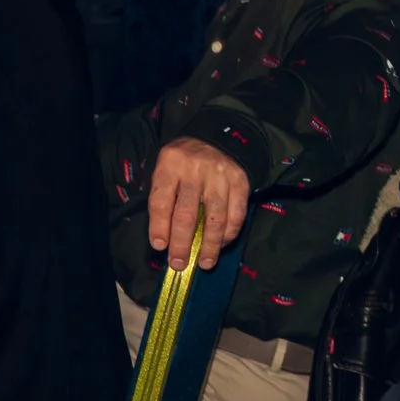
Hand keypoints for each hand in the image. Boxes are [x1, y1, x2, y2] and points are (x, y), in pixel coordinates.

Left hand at [145, 137, 251, 270]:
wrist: (219, 136)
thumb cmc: (185, 161)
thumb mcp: (167, 169)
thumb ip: (164, 197)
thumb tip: (165, 238)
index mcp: (171, 165)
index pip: (161, 200)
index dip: (159, 227)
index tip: (160, 247)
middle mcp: (195, 170)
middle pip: (187, 213)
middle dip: (182, 243)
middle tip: (179, 264)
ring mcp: (220, 175)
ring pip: (214, 217)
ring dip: (210, 244)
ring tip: (205, 262)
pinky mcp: (240, 181)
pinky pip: (236, 212)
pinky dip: (230, 232)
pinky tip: (223, 243)